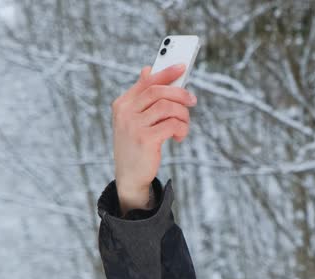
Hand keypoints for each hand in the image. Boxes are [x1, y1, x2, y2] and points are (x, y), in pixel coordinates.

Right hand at [111, 63, 196, 200]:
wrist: (129, 176)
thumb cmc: (136, 145)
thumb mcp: (135, 119)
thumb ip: (142, 97)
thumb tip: (148, 69)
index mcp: (122, 104)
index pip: (146, 81)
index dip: (166, 72)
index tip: (183, 66)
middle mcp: (125, 112)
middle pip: (159, 91)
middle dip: (180, 93)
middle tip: (192, 101)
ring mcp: (133, 126)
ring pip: (168, 107)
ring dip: (183, 115)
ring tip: (184, 125)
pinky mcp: (145, 139)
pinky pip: (172, 125)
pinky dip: (182, 129)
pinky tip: (180, 136)